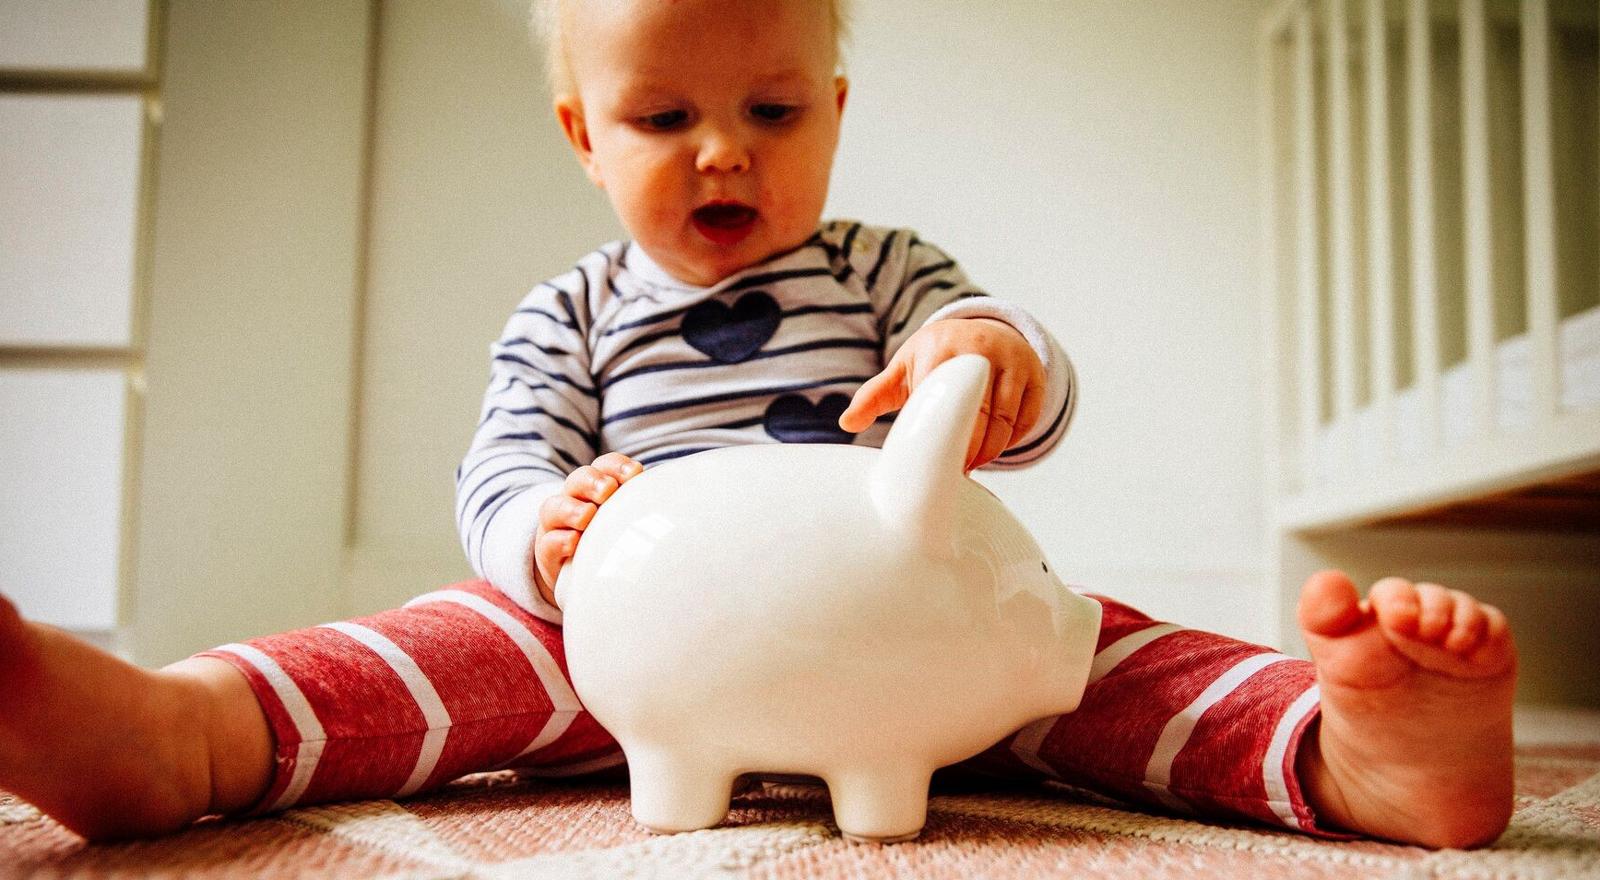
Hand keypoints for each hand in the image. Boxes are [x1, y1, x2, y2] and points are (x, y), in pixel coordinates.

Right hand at [531, 452, 642, 607]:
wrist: (584, 579)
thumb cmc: (616, 543)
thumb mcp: (631, 522)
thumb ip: (645, 510)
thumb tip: (682, 509)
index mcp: (597, 487)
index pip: (604, 466)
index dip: (617, 466)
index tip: (636, 474)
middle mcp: (574, 500)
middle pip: (577, 479)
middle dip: (593, 482)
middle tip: (608, 491)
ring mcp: (556, 525)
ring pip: (554, 507)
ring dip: (572, 509)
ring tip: (588, 516)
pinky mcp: (546, 552)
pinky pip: (547, 542)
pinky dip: (559, 540)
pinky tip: (573, 543)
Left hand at [837, 318, 1044, 470]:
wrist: (983, 328)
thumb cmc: (935, 356)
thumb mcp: (903, 369)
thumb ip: (873, 396)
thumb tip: (845, 423)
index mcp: (943, 349)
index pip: (943, 404)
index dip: (940, 440)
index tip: (934, 466)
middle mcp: (983, 351)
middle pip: (978, 419)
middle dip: (965, 453)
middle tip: (952, 476)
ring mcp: (1015, 362)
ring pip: (1005, 424)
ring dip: (988, 453)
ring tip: (969, 467)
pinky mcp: (1037, 377)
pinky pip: (1026, 422)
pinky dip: (1010, 442)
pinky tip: (991, 449)